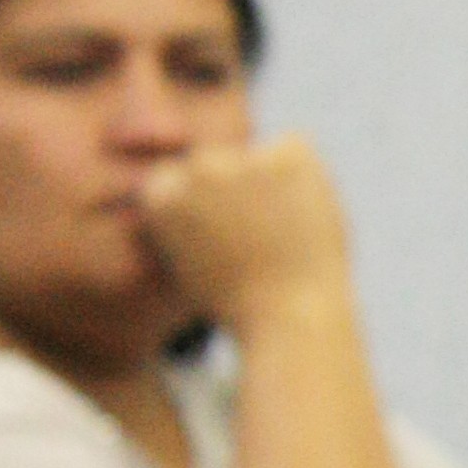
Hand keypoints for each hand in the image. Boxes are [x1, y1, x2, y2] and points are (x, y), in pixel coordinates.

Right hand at [137, 135, 356, 336]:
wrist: (289, 318)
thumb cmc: (240, 302)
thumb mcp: (186, 261)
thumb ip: (181, 217)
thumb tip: (184, 180)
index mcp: (161, 191)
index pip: (179, 176)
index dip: (205, 208)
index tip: (223, 241)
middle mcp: (198, 166)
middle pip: (218, 162)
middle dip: (237, 191)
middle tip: (258, 241)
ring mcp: (244, 158)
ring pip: (258, 155)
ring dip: (272, 183)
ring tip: (283, 235)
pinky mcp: (290, 155)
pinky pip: (297, 149)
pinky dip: (306, 175)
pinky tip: (306, 217)